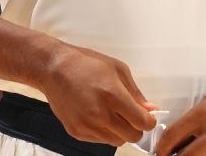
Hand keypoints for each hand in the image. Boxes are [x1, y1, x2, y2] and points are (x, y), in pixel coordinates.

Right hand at [35, 43, 157, 146]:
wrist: (54, 69)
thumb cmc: (85, 64)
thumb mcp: (117, 70)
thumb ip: (136, 93)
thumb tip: (151, 109)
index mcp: (113, 96)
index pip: (142, 123)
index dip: (149, 121)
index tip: (147, 117)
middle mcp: (100, 114)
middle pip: (132, 136)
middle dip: (136, 127)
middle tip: (131, 116)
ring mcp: (87, 125)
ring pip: (116, 141)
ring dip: (120, 131)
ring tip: (112, 113)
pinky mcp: (76, 131)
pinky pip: (100, 140)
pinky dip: (104, 131)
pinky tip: (98, 115)